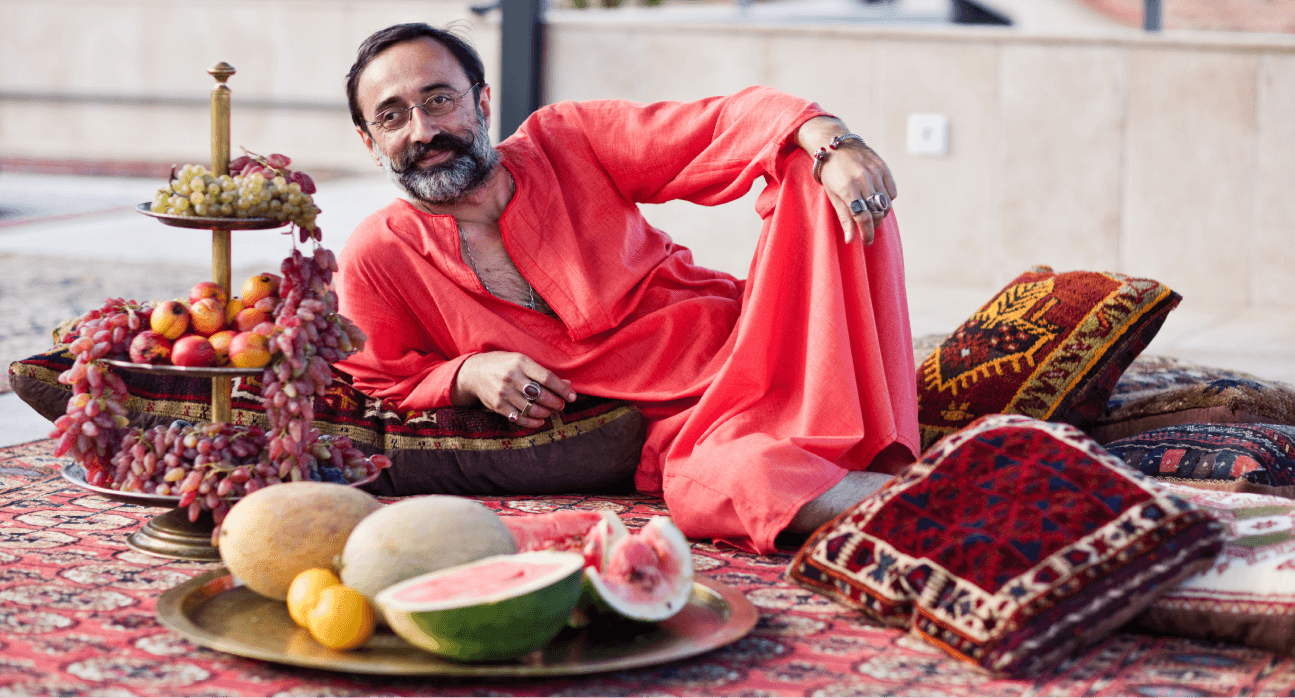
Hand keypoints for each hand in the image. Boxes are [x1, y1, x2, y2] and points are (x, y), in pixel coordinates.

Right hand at [452, 352, 576, 427]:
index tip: (572, 396)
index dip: (562, 389)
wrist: (473, 372)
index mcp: (520, 362)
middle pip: (541, 395)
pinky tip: (540, 420)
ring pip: (531, 408)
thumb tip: (568, 385)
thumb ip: (543, 373)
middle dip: (556, 403)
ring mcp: (503, 392)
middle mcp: (511, 377)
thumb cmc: (503, 365)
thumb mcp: (522, 362)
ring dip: (546, 413)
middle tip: (561, 405)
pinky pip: (519, 418)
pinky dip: (532, 422)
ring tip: (551, 411)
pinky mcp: (497, 406)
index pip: (547, 378)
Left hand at [797, 116, 897, 244]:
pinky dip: (887, 200)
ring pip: (886, 204)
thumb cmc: (831, 173)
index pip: (863, 217)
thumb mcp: (833, 195)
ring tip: (872, 215)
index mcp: (848, 188)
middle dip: (873, 225)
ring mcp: (875, 172)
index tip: (867, 241)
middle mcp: (863, 179)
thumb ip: (844, 217)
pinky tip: (877, 199)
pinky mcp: (883, 167)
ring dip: (881, 214)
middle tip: (867, 228)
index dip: (867, 233)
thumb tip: (851, 239)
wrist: (837, 145)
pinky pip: (892, 192)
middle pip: (876, 212)